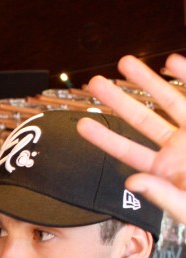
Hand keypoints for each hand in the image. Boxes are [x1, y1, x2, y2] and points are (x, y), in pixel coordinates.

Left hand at [77, 53, 185, 223]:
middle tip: (93, 84)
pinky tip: (170, 62)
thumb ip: (161, 195)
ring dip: (147, 80)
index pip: (128, 150)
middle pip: (142, 118)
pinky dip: (185, 77)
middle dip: (118, 100)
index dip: (104, 138)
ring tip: (124, 63)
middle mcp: (178, 146)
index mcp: (166, 169)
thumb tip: (131, 181)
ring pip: (167, 99)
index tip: (81, 124)